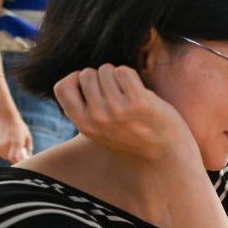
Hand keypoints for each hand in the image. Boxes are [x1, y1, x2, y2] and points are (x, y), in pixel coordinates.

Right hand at [0, 114, 32, 162]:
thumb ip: (28, 149)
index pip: (14, 158)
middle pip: (11, 159)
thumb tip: (28, 159)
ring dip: (11, 155)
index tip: (24, 162)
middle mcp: (6, 145)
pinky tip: (8, 144)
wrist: (5, 119)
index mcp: (16, 142)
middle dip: (17, 158)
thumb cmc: (20, 128)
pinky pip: (2, 154)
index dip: (19, 162)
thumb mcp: (28, 137)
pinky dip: (6, 152)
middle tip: (21, 153)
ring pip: (6, 157)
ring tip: (14, 146)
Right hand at [53, 64, 196, 163]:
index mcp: (84, 125)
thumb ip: (86, 111)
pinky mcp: (138, 102)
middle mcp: (97, 117)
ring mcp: (117, 110)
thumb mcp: (101, 132)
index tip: (93, 85)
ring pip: (106, 70)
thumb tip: (78, 79)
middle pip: (87, 75)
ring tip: (130, 93)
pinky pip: (124, 72)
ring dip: (118, 75)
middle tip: (118, 92)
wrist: (166, 156)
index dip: (76, 79)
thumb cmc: (135, 138)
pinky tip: (141, 91)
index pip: (62, 88)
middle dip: (102, 77)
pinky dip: (132, 76)